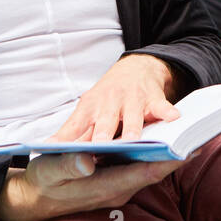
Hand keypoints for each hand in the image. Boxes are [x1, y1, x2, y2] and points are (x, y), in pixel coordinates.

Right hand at [0, 153, 191, 220]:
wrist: (34, 199)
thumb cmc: (43, 181)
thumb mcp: (49, 171)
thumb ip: (68, 165)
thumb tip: (87, 161)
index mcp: (104, 187)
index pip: (143, 174)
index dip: (167, 162)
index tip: (187, 149)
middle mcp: (115, 190)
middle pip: (152, 172)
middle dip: (174, 157)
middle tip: (197, 138)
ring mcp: (115, 188)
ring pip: (147, 170)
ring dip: (166, 156)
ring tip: (187, 137)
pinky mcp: (112, 182)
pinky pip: (138, 169)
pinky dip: (151, 156)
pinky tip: (162, 141)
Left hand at [52, 54, 179, 144]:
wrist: (136, 69)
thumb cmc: (108, 98)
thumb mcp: (87, 111)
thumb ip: (72, 134)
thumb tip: (46, 152)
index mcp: (90, 108)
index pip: (77, 125)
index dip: (69, 138)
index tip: (59, 150)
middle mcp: (110, 102)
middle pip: (106, 121)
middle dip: (104, 134)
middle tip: (100, 147)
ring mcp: (132, 99)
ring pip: (133, 116)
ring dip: (133, 127)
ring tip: (134, 139)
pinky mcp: (153, 98)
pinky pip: (162, 106)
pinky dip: (167, 111)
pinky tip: (174, 118)